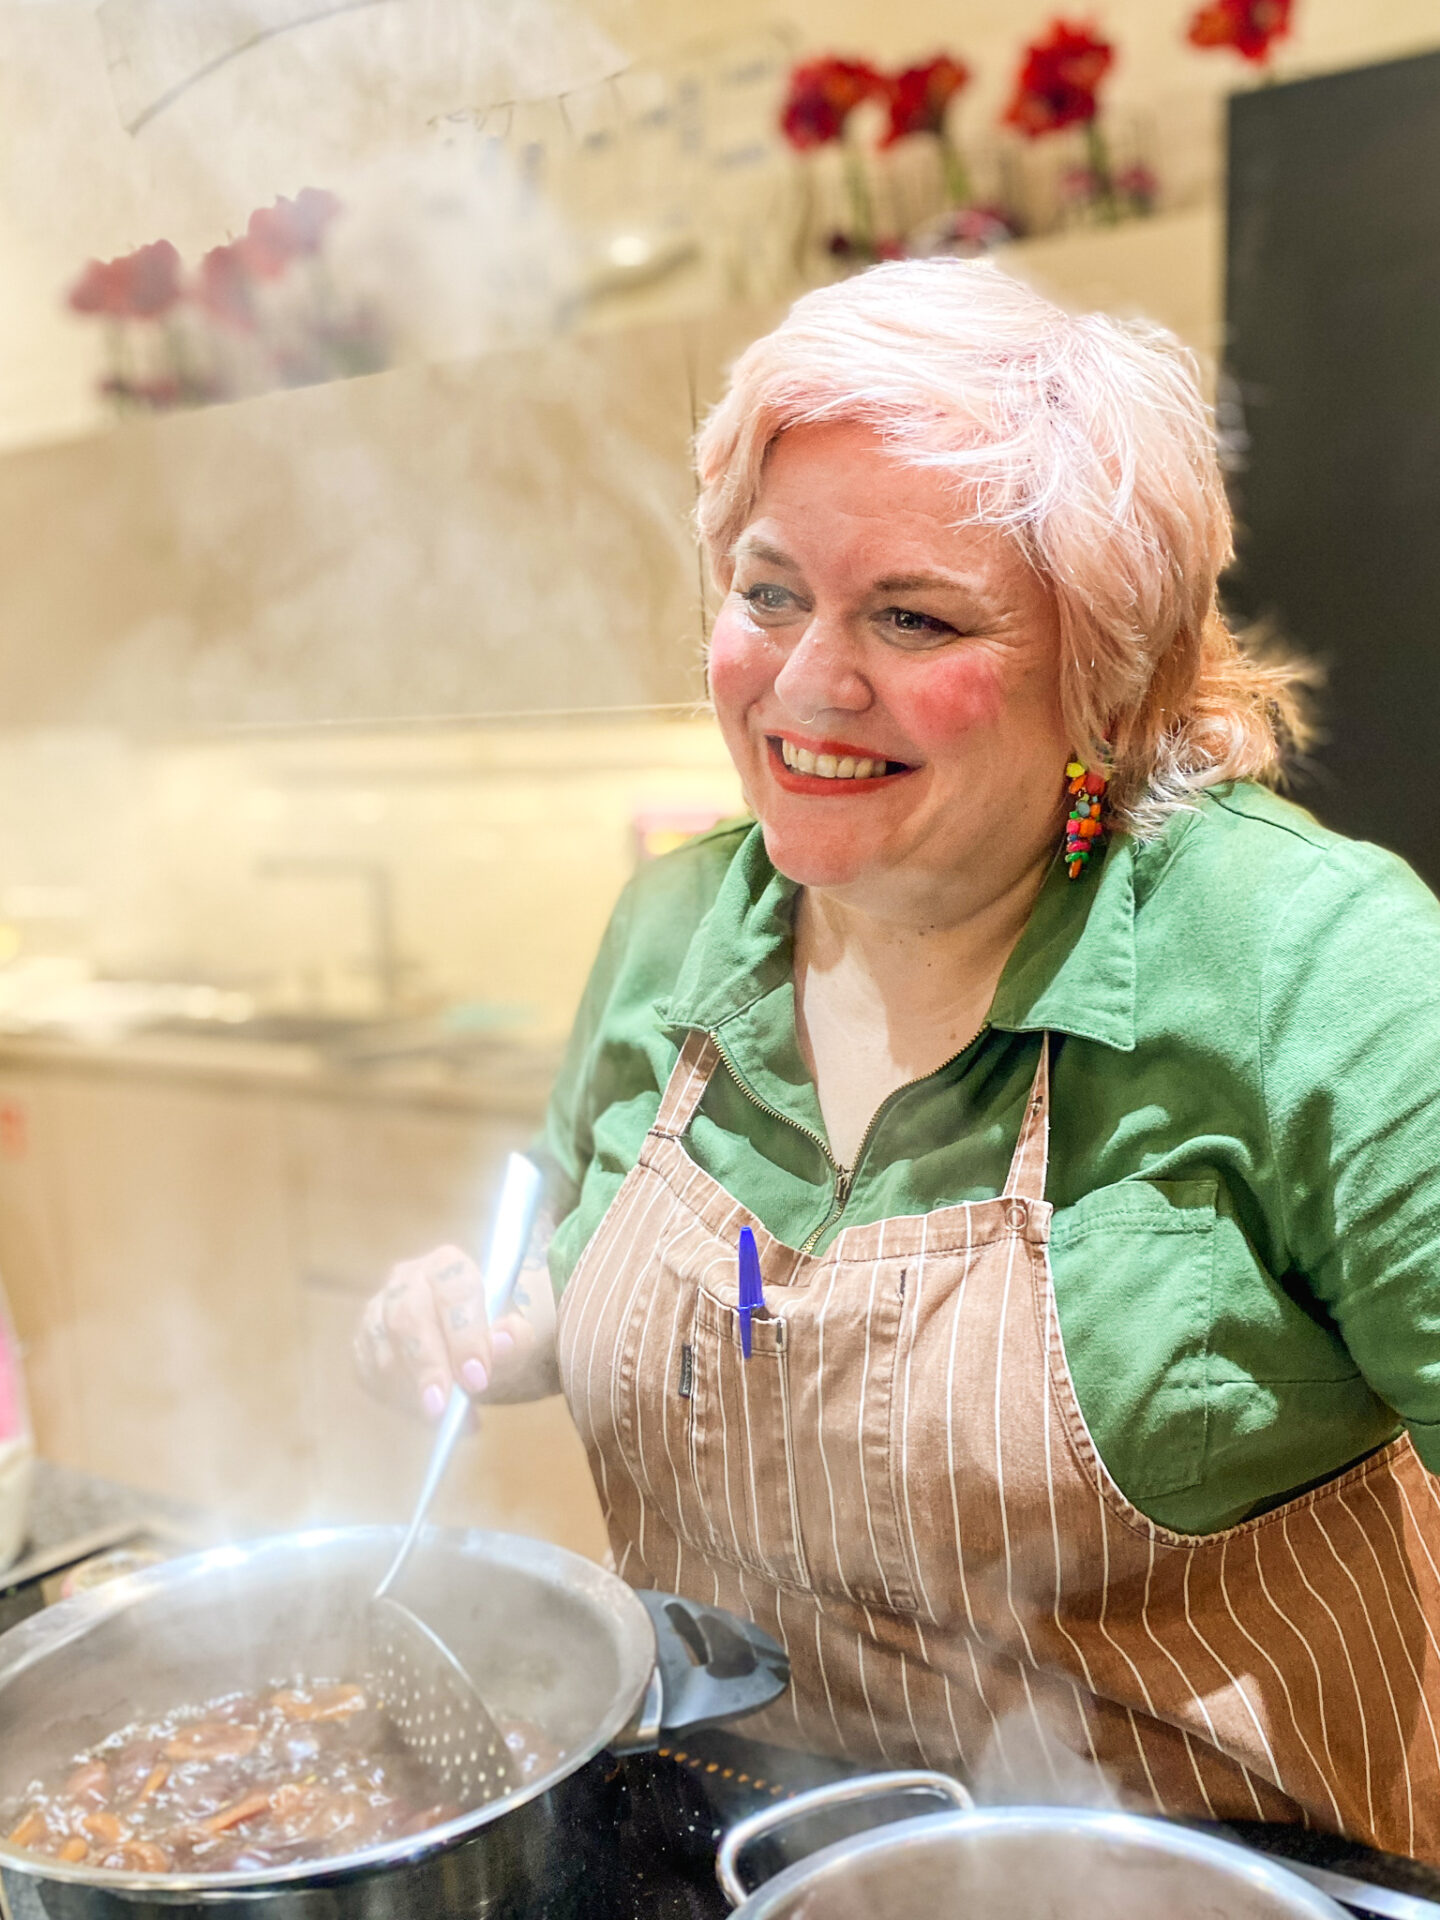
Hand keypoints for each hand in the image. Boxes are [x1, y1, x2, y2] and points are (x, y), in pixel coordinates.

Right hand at [355, 1243, 558, 1418]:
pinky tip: (423, 1415)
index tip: (477, 1377)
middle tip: (442, 1408)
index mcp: (448, 1266)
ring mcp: (379, 1310)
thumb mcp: (517, 1336)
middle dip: (428, 1366)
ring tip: (443, 1420)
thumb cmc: (497, 1334)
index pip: (453, 1291)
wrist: (474, 1347)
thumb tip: (503, 1341)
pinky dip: (396, 1399)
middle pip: (408, 1319)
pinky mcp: (364, 1345)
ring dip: (411, 1390)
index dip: (464, 1335)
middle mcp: (407, 1280)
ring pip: (384, 1351)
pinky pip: (371, 1374)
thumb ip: (516, 1338)